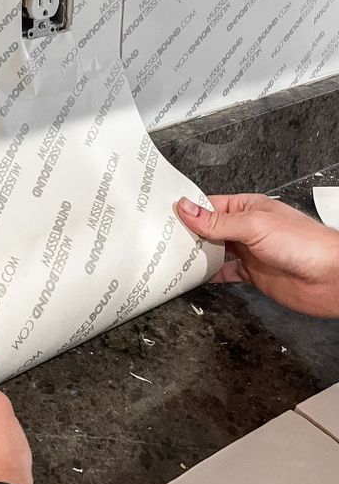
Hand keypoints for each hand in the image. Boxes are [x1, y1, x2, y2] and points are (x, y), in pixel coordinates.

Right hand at [177, 193, 338, 316]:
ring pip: (214, 251)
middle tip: (162, 238)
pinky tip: (196, 276)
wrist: (331, 278)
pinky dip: (210, 275)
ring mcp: (249, 252)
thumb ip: (218, 221)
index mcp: (247, 207)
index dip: (187, 210)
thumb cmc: (304, 243)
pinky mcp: (253, 274)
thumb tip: (187, 209)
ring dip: (196, 254)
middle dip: (188, 233)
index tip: (165, 214)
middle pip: (208, 228)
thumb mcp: (254, 225)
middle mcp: (246, 228)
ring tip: (173, 256)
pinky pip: (225, 273)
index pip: (208, 205)